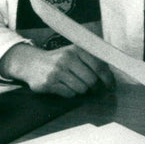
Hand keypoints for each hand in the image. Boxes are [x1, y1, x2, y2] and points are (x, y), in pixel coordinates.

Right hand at [0, 42, 114, 96]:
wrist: (32, 63)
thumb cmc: (60, 60)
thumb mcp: (75, 54)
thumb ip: (92, 61)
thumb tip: (110, 77)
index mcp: (77, 49)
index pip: (99, 66)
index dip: (108, 79)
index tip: (111, 87)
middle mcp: (67, 58)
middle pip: (91, 80)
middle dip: (95, 88)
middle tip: (94, 90)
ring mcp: (57, 71)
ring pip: (81, 89)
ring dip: (81, 91)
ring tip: (75, 85)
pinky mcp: (49, 83)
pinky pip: (69, 94)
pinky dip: (70, 94)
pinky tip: (64, 87)